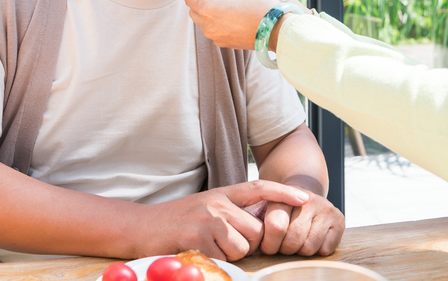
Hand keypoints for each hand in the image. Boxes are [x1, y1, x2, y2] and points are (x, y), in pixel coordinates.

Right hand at [139, 180, 308, 261]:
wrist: (141, 227)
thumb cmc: (176, 221)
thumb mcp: (206, 207)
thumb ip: (231, 211)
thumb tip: (258, 224)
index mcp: (221, 193)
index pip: (259, 188)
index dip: (284, 193)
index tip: (306, 199)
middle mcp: (217, 203)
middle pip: (257, 229)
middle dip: (249, 243)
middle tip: (226, 243)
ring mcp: (208, 220)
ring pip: (244, 246)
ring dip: (232, 254)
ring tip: (210, 247)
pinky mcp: (198, 239)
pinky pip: (225, 257)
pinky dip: (216, 260)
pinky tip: (200, 251)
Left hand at [186, 0, 286, 49]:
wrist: (277, 31)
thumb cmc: (260, 5)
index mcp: (208, 9)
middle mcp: (208, 26)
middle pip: (195, 8)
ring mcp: (216, 37)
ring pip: (204, 20)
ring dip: (211, 7)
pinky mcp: (226, 43)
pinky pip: (215, 28)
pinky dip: (218, 18)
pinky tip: (235, 11)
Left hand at [259, 193, 343, 256]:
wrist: (303, 194)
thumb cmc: (280, 210)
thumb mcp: (264, 209)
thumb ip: (255, 221)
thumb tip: (251, 239)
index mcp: (285, 196)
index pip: (276, 227)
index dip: (269, 244)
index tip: (268, 246)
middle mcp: (308, 199)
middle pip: (292, 241)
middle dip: (284, 249)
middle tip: (283, 244)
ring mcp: (325, 208)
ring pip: (308, 248)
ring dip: (300, 251)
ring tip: (297, 241)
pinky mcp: (339, 219)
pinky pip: (325, 250)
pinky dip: (317, 250)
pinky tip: (312, 239)